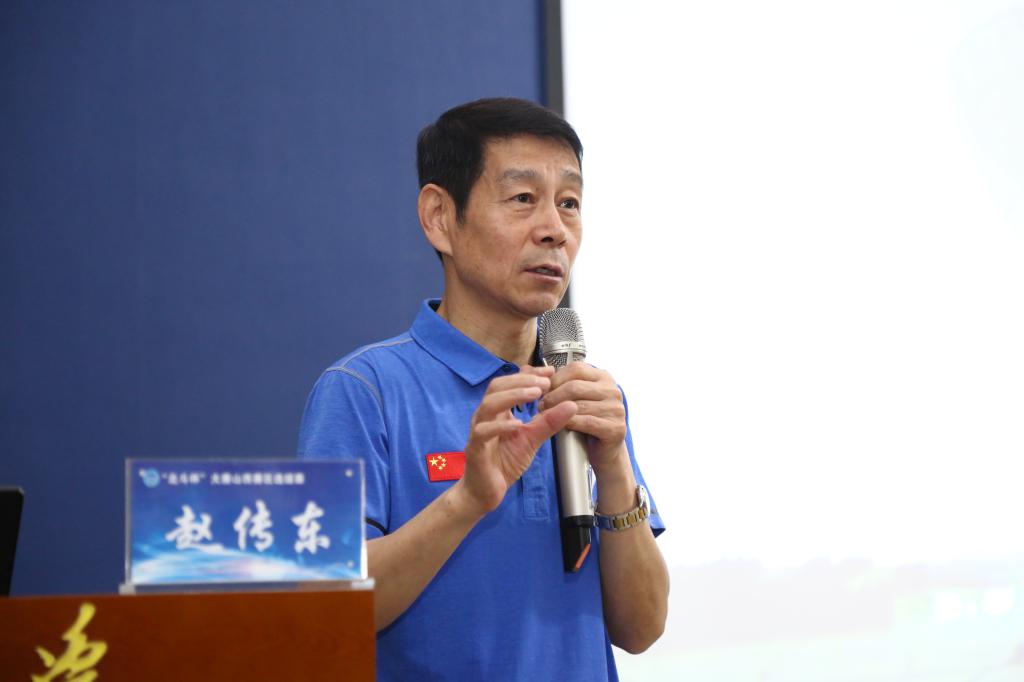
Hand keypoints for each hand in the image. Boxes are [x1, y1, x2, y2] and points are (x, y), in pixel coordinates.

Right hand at [456, 365, 576, 515]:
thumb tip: (571, 405)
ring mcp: (478, 430)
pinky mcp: (475, 448)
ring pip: (489, 404)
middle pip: (497, 386)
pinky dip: (501, 425)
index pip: (510, 382)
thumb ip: (549, 422)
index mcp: (498, 410)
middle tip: (545, 382)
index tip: (550, 372)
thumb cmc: (504, 462)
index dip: (529, 374)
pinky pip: (483, 431)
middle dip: (522, 380)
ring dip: (513, 396)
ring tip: (535, 394)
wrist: (485, 491)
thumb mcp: (532, 439)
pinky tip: (518, 424)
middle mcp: (486, 415)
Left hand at [540, 362, 627, 475]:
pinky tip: (558, 426)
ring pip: (577, 405)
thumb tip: (525, 368)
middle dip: (552, 396)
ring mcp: (616, 409)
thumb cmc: (585, 421)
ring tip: (544, 416)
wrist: (604, 451)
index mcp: (603, 377)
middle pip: (574, 386)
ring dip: (556, 411)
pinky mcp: (615, 428)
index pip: (575, 368)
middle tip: (540, 406)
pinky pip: (585, 422)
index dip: (555, 379)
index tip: (542, 390)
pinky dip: (567, 423)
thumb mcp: (572, 397)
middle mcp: (612, 390)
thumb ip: (554, 382)